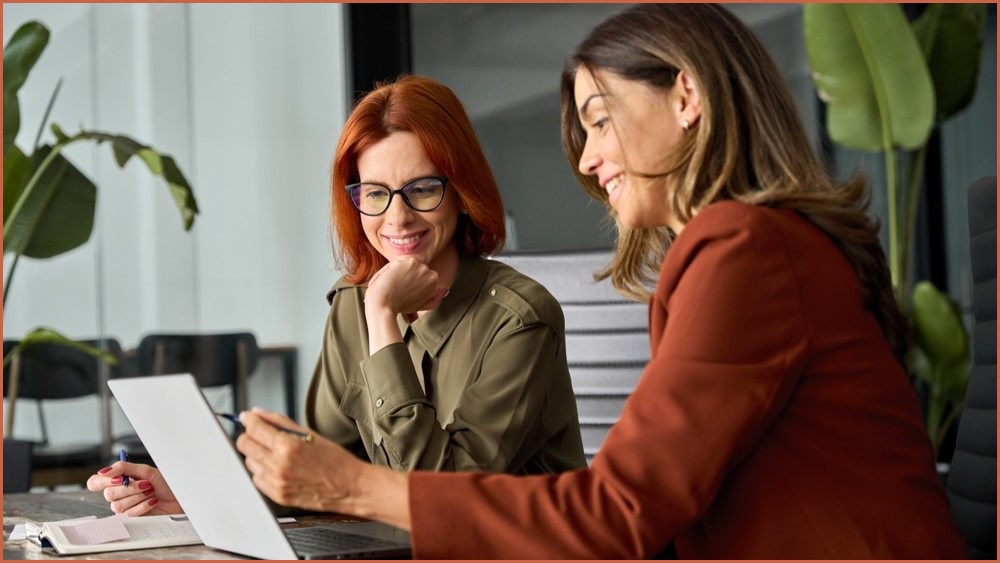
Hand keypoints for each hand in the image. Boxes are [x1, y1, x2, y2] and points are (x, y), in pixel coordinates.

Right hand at [86, 461, 182, 515]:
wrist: (178, 497)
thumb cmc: (163, 483)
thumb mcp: (145, 471)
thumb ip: (124, 468)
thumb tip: (104, 470)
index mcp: (117, 480)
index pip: (95, 482)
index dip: (102, 481)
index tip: (119, 478)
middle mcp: (117, 494)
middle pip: (108, 494)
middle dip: (130, 488)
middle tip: (145, 484)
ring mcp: (123, 507)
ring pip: (117, 505)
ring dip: (137, 496)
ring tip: (150, 491)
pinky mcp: (130, 518)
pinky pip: (129, 513)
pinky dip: (143, 505)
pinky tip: (152, 501)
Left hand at [235, 408, 357, 512]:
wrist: (349, 487)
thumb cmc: (334, 460)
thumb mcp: (310, 433)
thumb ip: (280, 422)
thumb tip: (258, 414)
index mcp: (287, 446)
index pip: (254, 428)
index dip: (248, 419)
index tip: (247, 417)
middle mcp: (278, 465)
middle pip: (244, 445)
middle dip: (250, 436)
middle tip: (260, 434)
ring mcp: (275, 483)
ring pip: (249, 462)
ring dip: (257, 454)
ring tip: (276, 453)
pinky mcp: (276, 496)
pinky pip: (257, 478)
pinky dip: (263, 471)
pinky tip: (279, 467)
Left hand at [365, 257, 448, 315]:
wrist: (384, 305)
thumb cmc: (398, 306)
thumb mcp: (420, 305)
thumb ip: (434, 299)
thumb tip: (445, 290)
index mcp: (434, 282)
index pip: (420, 274)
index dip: (410, 281)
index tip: (404, 291)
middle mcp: (431, 273)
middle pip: (414, 268)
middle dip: (406, 275)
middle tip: (399, 288)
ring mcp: (421, 266)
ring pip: (406, 264)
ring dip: (398, 271)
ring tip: (394, 284)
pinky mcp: (409, 261)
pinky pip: (398, 260)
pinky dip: (391, 268)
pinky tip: (391, 279)